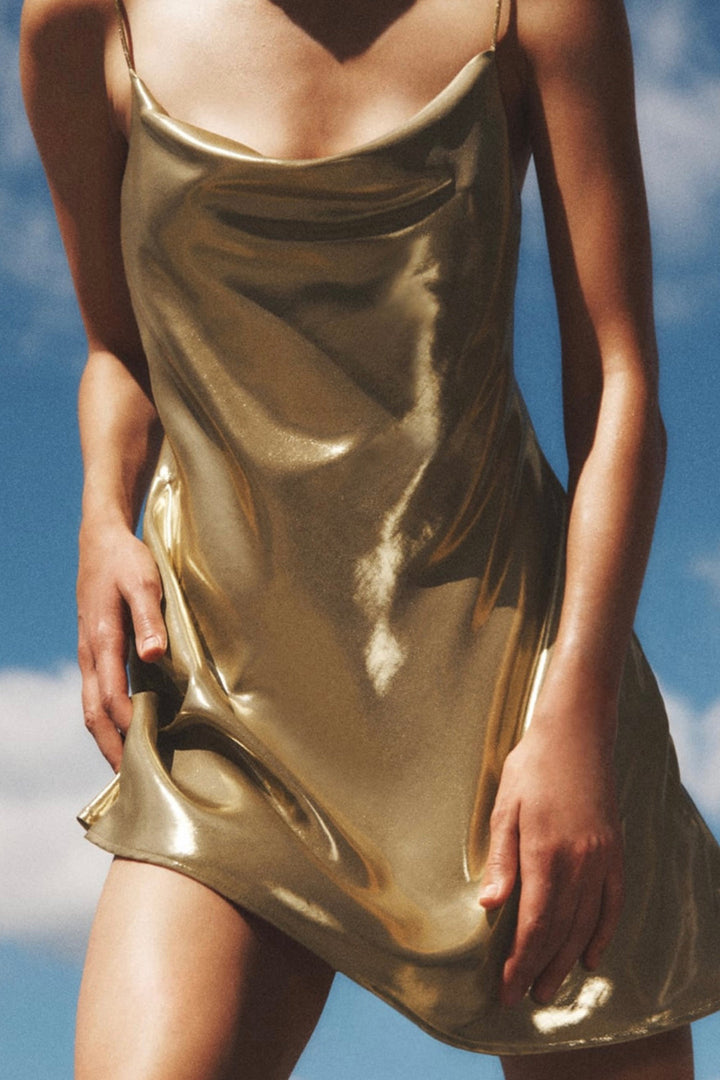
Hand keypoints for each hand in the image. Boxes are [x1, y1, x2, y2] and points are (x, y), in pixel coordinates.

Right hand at [77, 520, 166, 769]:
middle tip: (130, 782)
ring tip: (127, 767)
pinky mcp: (95, 650)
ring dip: (106, 738)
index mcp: (102, 641)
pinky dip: (106, 718)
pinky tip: (123, 728)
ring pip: (91, 707)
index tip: (146, 758)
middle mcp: (90, 654)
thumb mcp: (144, 582)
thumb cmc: (127, 560)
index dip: (127, 730)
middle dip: (111, 748)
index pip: (112, 699)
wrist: (102, 540)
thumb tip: (153, 657)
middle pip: (94, 713)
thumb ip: (149, 619)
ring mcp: (89, 654)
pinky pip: (96, 693)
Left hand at [478, 691, 623, 1006]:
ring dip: (568, 960)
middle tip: (524, 997)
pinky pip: (613, 903)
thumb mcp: (504, 808)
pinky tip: (591, 955)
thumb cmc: (531, 768)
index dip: (520, 961)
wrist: (576, 735)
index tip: (505, 987)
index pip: (534, 925)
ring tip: (551, 987)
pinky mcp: (614, 851)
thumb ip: (501, 860)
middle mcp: (579, 863)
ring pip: (586, 924)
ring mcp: (601, 858)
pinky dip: (603, 933)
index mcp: (545, 853)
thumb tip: (488, 907)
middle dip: (541, 969)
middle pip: (561, 932)